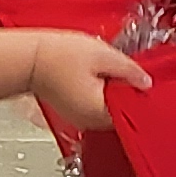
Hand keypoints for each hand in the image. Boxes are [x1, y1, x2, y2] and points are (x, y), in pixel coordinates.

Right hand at [26, 32, 151, 132]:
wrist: (29, 58)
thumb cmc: (59, 56)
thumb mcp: (102, 55)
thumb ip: (128, 70)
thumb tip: (146, 82)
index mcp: (98, 111)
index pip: (131, 113)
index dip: (137, 94)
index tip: (139, 80)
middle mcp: (88, 121)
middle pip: (119, 110)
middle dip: (124, 91)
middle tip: (120, 70)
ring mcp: (78, 117)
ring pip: (106, 107)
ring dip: (110, 91)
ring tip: (103, 70)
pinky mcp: (71, 110)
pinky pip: (93, 105)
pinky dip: (97, 93)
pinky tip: (92, 76)